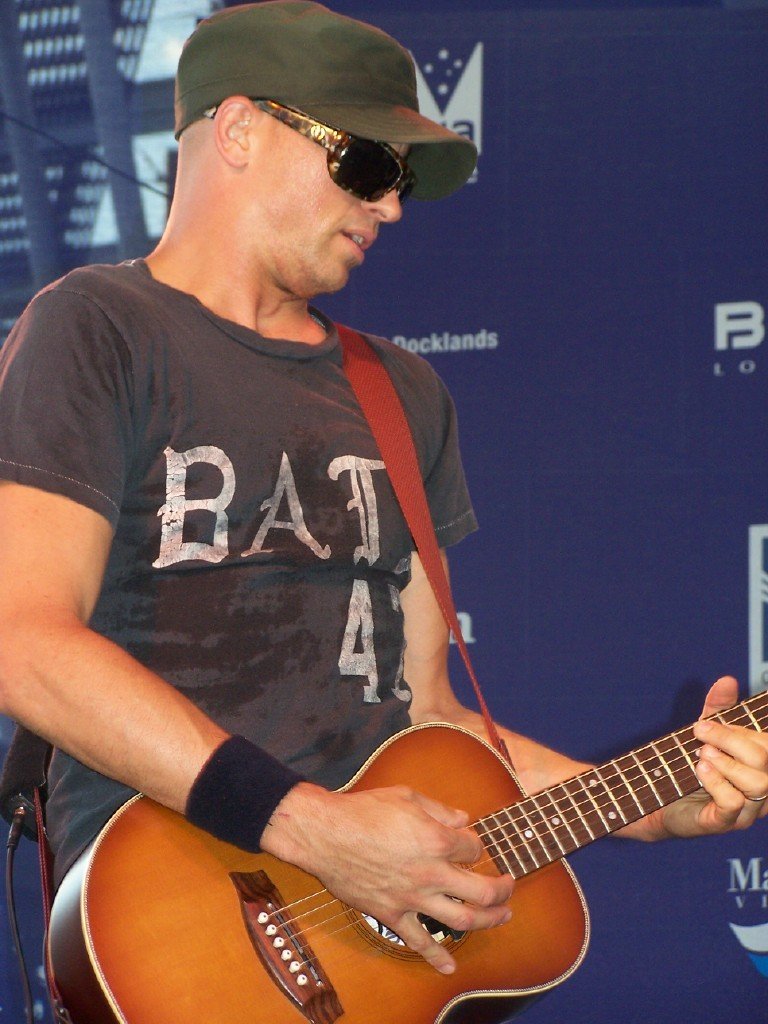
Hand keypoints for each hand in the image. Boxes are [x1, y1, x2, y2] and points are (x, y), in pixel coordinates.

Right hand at [262, 782, 514, 973]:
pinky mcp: (392, 913)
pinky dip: (436, 956)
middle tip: (508, 886)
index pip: (473, 848)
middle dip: (502, 890)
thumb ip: (439, 809)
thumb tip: (462, 818)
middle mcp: (431, 872)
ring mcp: (413, 897)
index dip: (475, 844)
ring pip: (463, 919)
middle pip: (482, 891)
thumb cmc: (364, 810)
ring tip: (502, 916)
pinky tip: (450, 967)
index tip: (469, 843)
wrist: (325, 834)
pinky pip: (418, 941)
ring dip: (489, 921)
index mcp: (437, 840)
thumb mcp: (406, 796)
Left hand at [656, 676, 767, 838]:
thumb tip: (727, 680)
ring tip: (701, 753)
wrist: (659, 800)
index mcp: (760, 766)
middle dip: (730, 739)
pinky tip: (699, 770)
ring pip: (758, 783)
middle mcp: (761, 789)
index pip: (767, 743)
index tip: (712, 721)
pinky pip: (733, 803)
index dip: (742, 729)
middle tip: (699, 731)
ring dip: (726, 761)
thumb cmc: (690, 766)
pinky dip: (716, 781)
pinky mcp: (724, 823)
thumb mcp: (704, 733)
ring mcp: (746, 810)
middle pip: (764, 759)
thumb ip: (717, 708)